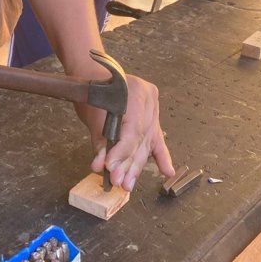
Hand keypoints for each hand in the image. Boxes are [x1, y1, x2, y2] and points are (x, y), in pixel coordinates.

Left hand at [78, 73, 175, 191]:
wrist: (95, 78)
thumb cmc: (93, 94)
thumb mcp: (93, 116)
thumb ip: (100, 142)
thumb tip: (101, 166)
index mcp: (135, 91)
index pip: (132, 128)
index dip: (122, 151)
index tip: (111, 168)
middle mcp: (149, 98)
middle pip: (141, 138)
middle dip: (130, 164)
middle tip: (120, 182)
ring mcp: (154, 107)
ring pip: (147, 142)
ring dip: (137, 165)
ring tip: (129, 183)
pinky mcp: (153, 116)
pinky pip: (157, 138)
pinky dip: (161, 156)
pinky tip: (167, 171)